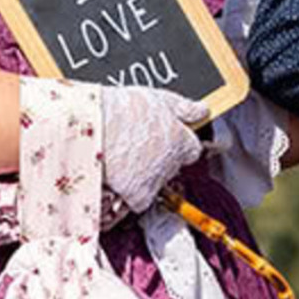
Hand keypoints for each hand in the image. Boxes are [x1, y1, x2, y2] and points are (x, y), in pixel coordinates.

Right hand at [99, 87, 208, 212]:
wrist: (95, 129)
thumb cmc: (124, 110)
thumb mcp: (160, 99)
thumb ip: (185, 108)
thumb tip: (202, 111)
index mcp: (182, 141)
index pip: (192, 149)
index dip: (178, 143)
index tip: (164, 138)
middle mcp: (174, 164)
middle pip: (173, 165)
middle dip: (160, 158)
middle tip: (138, 144)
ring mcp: (157, 181)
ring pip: (157, 182)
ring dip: (145, 174)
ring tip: (124, 157)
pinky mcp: (140, 196)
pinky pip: (140, 199)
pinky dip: (131, 192)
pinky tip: (119, 175)